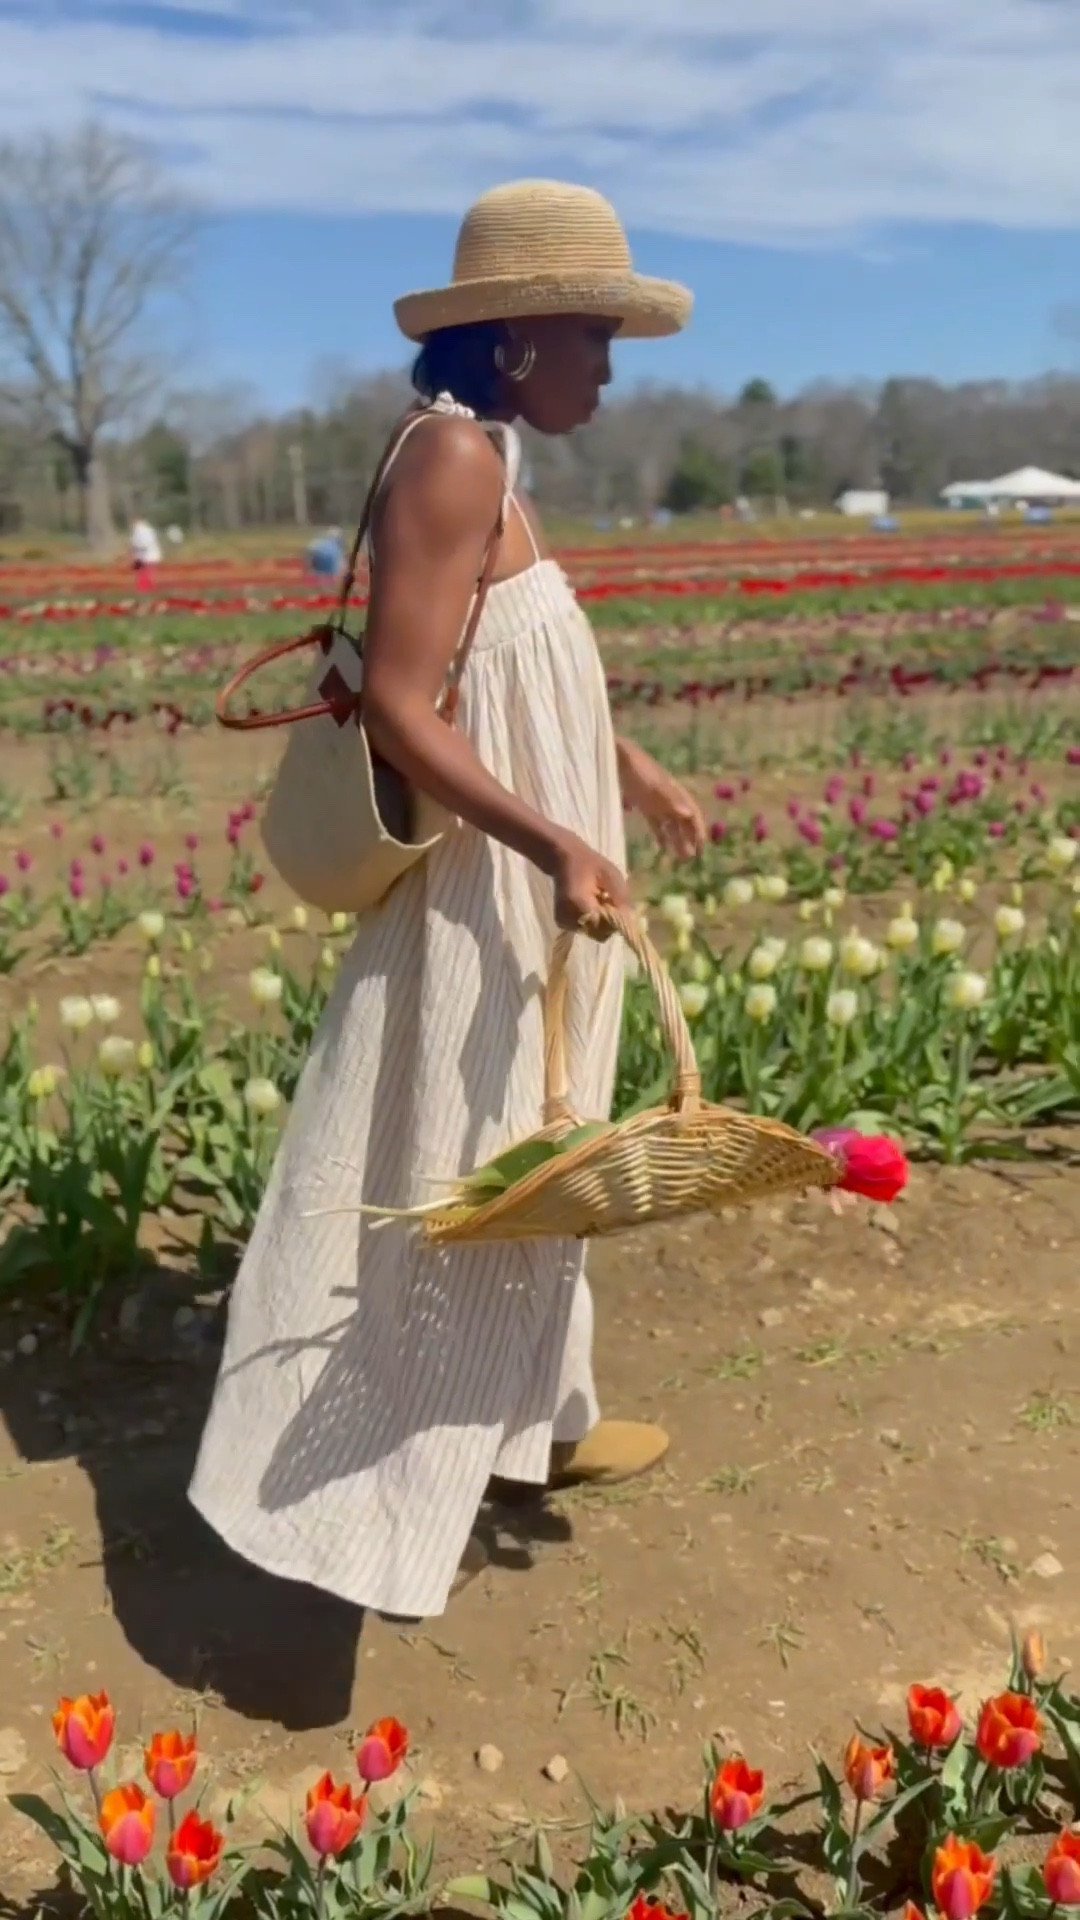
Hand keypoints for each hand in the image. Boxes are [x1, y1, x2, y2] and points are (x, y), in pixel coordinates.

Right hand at [551, 835, 630, 935]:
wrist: (563, 859)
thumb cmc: (589, 864)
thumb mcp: (611, 875)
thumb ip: (621, 898)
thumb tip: (630, 920)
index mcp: (577, 903)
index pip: (602, 927)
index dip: (614, 920)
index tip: (617, 906)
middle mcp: (566, 917)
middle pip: (598, 933)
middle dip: (608, 922)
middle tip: (608, 901)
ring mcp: (563, 921)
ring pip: (592, 932)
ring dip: (601, 921)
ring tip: (598, 900)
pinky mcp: (562, 923)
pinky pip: (585, 929)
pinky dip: (592, 920)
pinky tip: (590, 904)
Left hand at [617, 740, 705, 860]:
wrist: (616, 756)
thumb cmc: (637, 769)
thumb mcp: (654, 784)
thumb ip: (671, 798)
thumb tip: (689, 814)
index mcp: (675, 792)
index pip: (692, 813)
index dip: (698, 830)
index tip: (702, 848)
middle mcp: (669, 798)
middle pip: (683, 821)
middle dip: (689, 838)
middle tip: (691, 858)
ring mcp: (656, 801)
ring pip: (670, 824)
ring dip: (676, 839)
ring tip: (680, 858)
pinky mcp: (643, 803)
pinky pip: (655, 822)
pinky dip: (660, 834)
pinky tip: (662, 846)